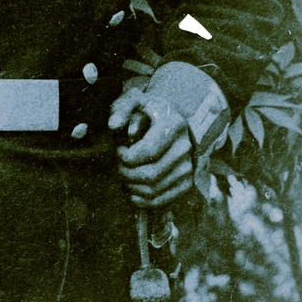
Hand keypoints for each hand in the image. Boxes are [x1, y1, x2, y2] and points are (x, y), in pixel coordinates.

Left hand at [109, 89, 193, 208]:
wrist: (168, 121)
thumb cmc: (145, 111)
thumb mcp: (133, 101)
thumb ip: (121, 108)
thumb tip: (113, 125)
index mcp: (174, 124)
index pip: (149, 151)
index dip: (126, 156)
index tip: (118, 150)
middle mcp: (185, 147)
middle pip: (151, 174)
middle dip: (126, 173)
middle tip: (119, 165)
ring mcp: (188, 167)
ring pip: (154, 189)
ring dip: (131, 186)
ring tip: (124, 174)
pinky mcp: (185, 184)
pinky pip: (161, 201)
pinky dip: (141, 200)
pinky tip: (131, 189)